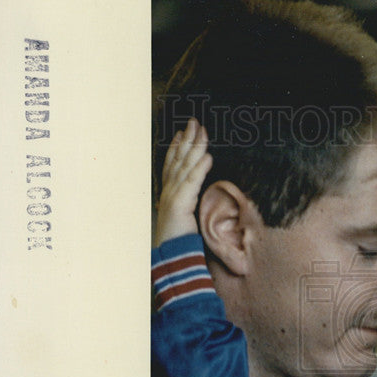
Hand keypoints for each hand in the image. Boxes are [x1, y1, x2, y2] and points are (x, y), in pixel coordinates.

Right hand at [155, 117, 212, 246]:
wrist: (170, 254)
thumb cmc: (178, 238)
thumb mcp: (183, 216)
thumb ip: (188, 203)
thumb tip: (195, 197)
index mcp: (168, 192)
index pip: (172, 163)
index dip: (176, 146)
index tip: (183, 131)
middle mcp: (168, 190)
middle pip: (178, 158)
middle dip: (187, 139)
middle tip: (194, 122)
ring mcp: (173, 195)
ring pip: (185, 165)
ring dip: (194, 147)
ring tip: (203, 131)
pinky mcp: (180, 203)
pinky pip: (192, 181)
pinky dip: (200, 167)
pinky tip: (208, 156)